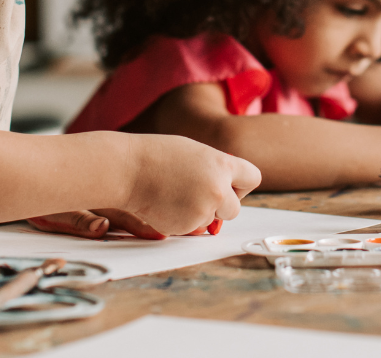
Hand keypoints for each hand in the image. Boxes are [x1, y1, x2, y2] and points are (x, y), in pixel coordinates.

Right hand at [121, 134, 260, 235]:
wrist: (127, 170)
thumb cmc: (157, 156)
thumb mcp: (195, 153)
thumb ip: (215, 169)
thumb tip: (227, 188)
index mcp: (222, 164)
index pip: (252, 178)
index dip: (241, 184)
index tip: (230, 185)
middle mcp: (218, 189)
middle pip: (234, 209)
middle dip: (221, 207)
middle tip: (198, 195)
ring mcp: (202, 210)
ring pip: (210, 221)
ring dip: (198, 213)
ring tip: (174, 193)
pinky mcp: (186, 226)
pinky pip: (192, 228)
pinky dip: (182, 220)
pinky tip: (166, 203)